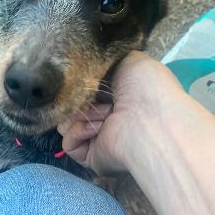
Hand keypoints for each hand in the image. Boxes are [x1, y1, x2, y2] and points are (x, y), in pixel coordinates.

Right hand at [58, 51, 184, 175]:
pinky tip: (98, 128)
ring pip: (66, 122)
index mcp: (118, 97)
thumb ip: (108, 60)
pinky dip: (78, 131)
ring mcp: (97, 138)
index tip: (87, 76)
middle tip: (98, 96)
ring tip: (105, 113)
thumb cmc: (145, 87)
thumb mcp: (131, 59)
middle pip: (73, 104)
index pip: (86, 88)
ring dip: (81, 113)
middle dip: (79, 96)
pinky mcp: (89, 156)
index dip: (82, 81)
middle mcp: (107, 118)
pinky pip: (68, 142)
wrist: (148, 118)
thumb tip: (90, 66)